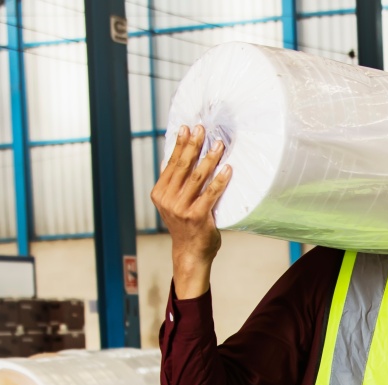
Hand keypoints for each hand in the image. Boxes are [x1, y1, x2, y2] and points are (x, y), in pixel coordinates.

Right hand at [151, 124, 231, 297]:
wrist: (190, 254)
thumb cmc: (187, 227)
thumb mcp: (174, 204)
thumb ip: (174, 184)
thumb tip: (173, 157)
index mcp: (160, 193)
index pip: (171, 163)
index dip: (179, 144)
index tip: (186, 128)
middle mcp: (168, 199)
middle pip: (183, 166)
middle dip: (193, 145)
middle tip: (202, 129)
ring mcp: (182, 208)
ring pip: (197, 177)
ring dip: (209, 159)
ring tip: (219, 145)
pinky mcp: (197, 217)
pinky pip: (211, 194)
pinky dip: (220, 180)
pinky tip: (227, 169)